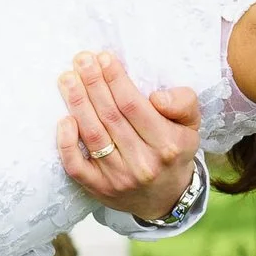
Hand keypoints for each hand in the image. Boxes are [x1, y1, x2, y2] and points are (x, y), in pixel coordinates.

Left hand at [55, 51, 202, 222]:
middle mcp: (142, 163)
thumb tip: (157, 97)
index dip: (116, 80)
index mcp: (167, 144)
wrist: (166, 198)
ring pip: (92, 135)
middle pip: (110, 116)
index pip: (134, 106)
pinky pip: (76, 165)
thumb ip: (183, 103)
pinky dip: (66, 143)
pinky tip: (64, 119)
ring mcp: (118, 178)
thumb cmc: (174, 151)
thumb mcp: (191, 125)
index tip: (104, 58)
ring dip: (77, 103)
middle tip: (81, 60)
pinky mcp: (98, 188)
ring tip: (68, 78)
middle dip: (93, 84)